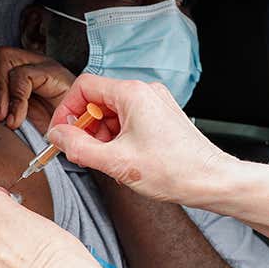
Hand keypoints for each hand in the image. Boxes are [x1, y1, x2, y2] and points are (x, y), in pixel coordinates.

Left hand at [0, 47, 75, 131]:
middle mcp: (19, 65)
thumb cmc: (49, 129)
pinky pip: (23, 74)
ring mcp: (36, 64)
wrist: (83, 132)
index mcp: (7, 77)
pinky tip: (16, 120)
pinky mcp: (50, 69)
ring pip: (1, 58)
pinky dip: (15, 99)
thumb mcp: (12, 123)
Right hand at [45, 75, 233, 204]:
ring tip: (110, 159)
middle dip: (87, 127)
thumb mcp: (115, 161)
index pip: (84, 87)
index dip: (67, 110)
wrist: (211, 180)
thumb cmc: (174, 170)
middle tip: (85, 152)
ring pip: (113, 112)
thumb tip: (58, 136)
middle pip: (98, 100)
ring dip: (102, 135)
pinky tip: (124, 158)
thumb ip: (78, 147)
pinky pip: (128, 120)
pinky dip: (118, 137)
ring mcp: (154, 103)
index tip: (62, 133)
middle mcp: (145, 92)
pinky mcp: (161, 116)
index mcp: (133, 93)